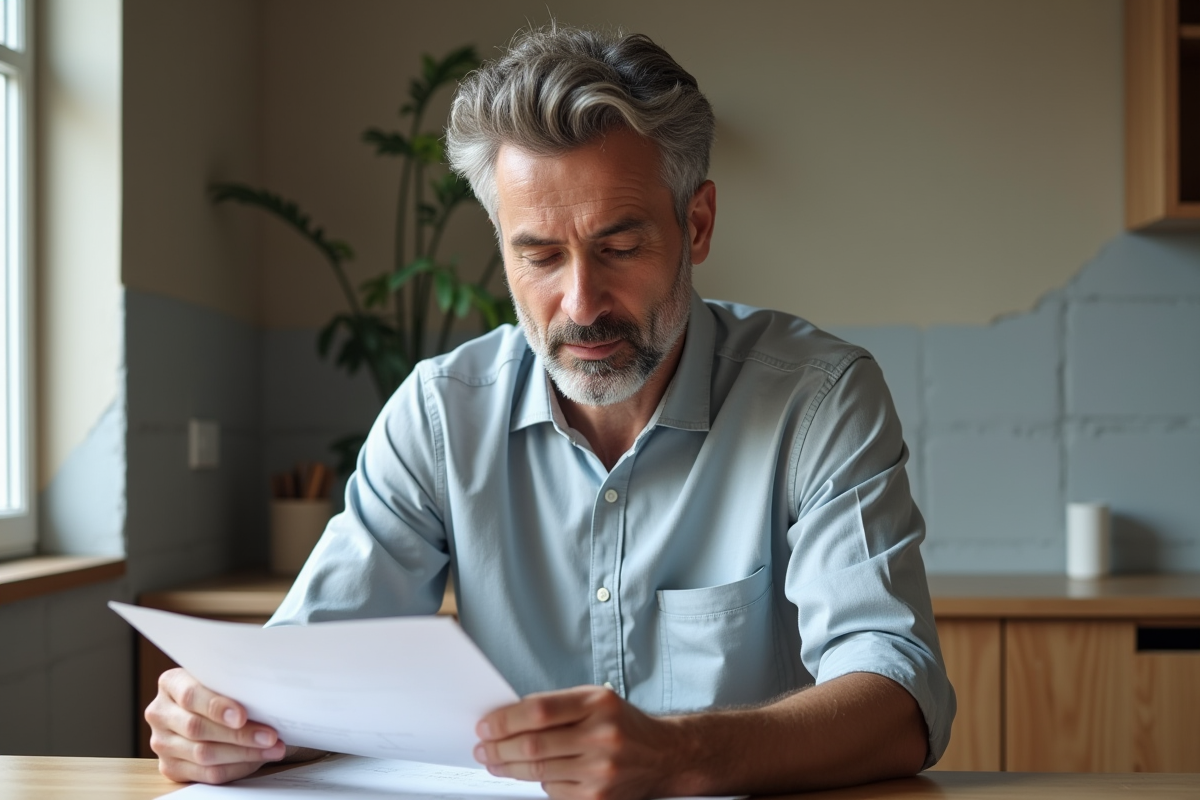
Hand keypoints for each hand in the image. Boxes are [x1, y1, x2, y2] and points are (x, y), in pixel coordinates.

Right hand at [145, 667, 287, 783]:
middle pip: (197, 728)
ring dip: (243, 753)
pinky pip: (205, 774)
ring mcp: (162, 742)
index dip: (217, 707)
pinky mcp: (170, 767)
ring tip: (272, 749)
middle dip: (239, 734)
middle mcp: (160, 713)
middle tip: (270, 736)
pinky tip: (257, 760)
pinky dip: (236, 768)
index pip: (190, 696)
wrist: (204, 707)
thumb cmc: (220, 689)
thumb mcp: (222, 679)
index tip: (242, 716)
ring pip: (203, 754)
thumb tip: (268, 696)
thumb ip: (233, 685)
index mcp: (171, 683)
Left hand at [473, 685, 681, 799]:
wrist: (663, 755)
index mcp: (598, 704)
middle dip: (499, 748)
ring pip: (539, 771)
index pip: (539, 711)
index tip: (486, 725)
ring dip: (509, 767)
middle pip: (534, 745)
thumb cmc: (623, 724)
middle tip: (483, 748)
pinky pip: (553, 791)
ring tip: (496, 762)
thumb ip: (556, 705)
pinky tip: (538, 773)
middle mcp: (602, 736)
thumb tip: (508, 718)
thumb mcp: (595, 700)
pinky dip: (540, 782)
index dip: (505, 720)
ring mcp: (601, 770)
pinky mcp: (598, 797)